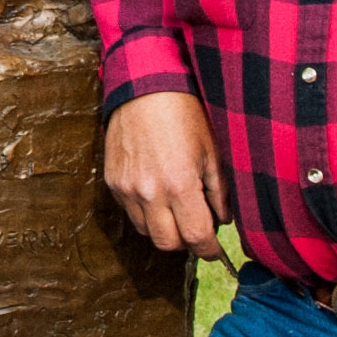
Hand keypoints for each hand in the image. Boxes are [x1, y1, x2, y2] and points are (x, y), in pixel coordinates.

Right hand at [103, 89, 232, 257]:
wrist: (144, 87)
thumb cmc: (183, 114)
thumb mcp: (212, 151)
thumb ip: (219, 191)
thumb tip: (222, 220)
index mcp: (179, 184)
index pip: (196, 237)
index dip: (209, 249)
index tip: (214, 249)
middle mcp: (149, 192)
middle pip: (168, 244)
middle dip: (186, 242)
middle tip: (197, 229)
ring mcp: (127, 188)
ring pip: (146, 232)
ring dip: (164, 228)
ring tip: (176, 209)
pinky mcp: (113, 182)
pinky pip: (130, 212)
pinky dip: (146, 212)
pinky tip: (157, 193)